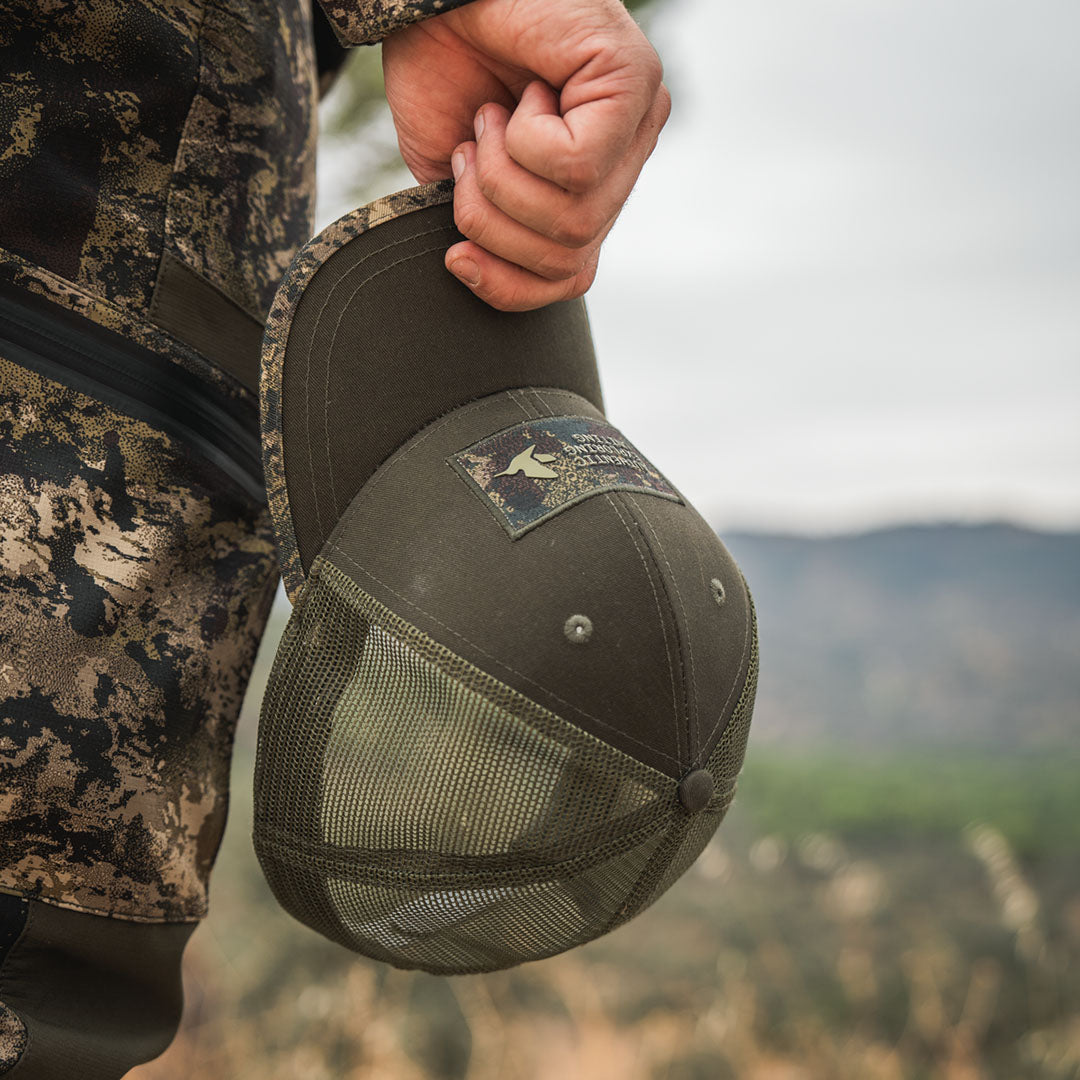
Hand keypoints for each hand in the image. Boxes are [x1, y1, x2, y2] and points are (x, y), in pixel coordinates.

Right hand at [381, 0, 669, 310]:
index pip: (570, 278)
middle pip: (569, 255)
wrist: (424, 0)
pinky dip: (524, 139)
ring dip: (502, 177)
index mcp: (588, 189)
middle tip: (469, 156)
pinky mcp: (632, 79)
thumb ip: (491, 236)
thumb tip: (487, 277)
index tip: (457, 256)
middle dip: (493, 222)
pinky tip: (521, 96)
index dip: (509, 286)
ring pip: (574, 218)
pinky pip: (577, 164)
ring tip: (489, 120)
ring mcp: (637, 119)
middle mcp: (624, 159)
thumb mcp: (461, 182)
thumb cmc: (442, 75)